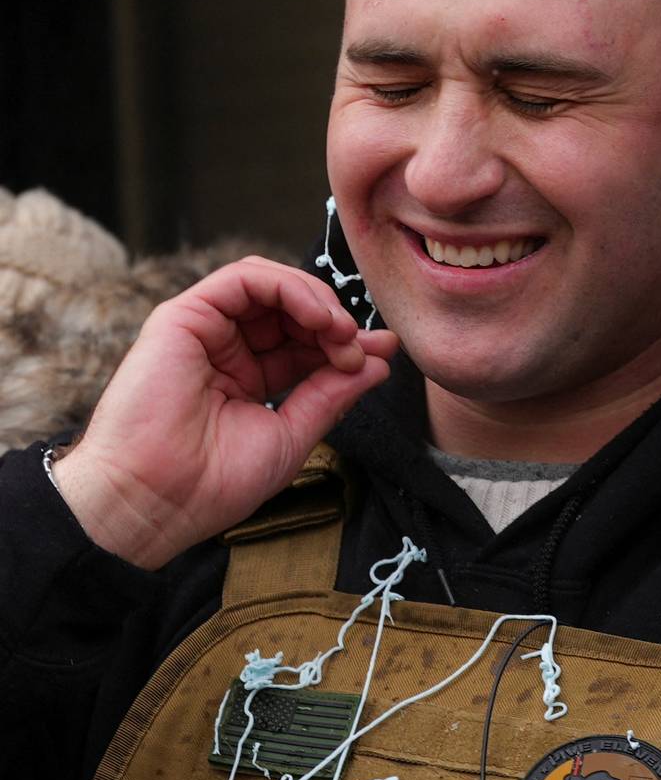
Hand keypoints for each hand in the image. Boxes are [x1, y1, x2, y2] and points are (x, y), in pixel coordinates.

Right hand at [53, 258, 397, 566]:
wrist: (158, 502)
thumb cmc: (213, 483)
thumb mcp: (292, 434)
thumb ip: (332, 393)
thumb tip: (377, 362)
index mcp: (247, 378)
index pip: (305, 343)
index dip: (346, 342)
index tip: (384, 353)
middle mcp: (226, 348)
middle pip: (292, 309)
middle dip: (335, 321)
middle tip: (362, 346)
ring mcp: (205, 329)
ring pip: (271, 285)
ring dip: (317, 300)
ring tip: (341, 331)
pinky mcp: (185, 314)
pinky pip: (244, 277)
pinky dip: (288, 287)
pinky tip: (317, 317)